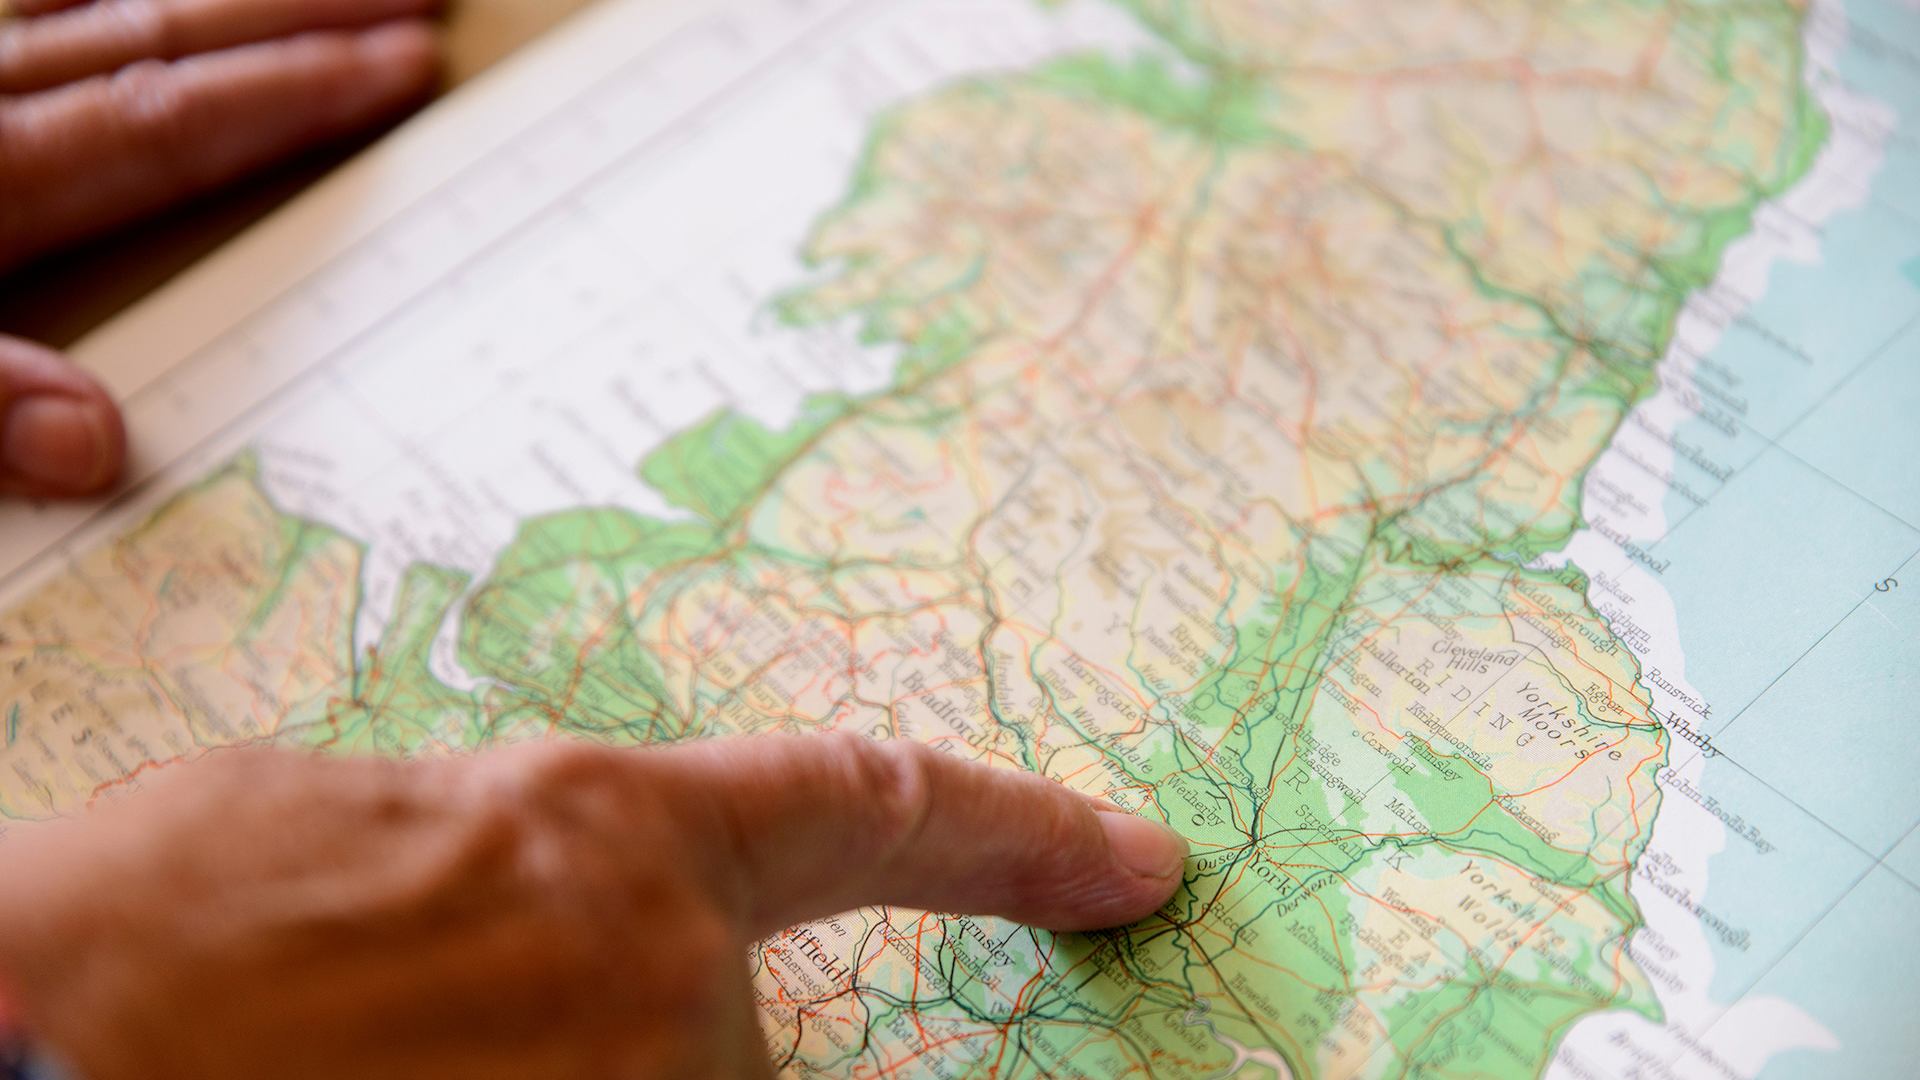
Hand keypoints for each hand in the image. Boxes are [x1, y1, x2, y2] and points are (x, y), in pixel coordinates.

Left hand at [0, 0, 445, 496]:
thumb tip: (97, 440)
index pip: (170, 130)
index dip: (293, 95)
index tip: (406, 62)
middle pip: (157, 46)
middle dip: (294, 20)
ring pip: (90, 17)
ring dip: (214, 1)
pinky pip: (15, 31)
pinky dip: (76, 4)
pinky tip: (107, 0)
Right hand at [0, 735, 1189, 1077]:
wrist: (33, 1046)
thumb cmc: (157, 922)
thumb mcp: (357, 818)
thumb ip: (500, 850)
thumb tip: (531, 905)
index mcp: (614, 836)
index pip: (878, 809)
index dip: (1022, 833)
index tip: (1131, 861)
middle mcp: (661, 984)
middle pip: (724, 1032)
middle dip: (609, 1024)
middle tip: (438, 1019)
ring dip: (549, 1069)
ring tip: (385, 1040)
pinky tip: (417, 1058)